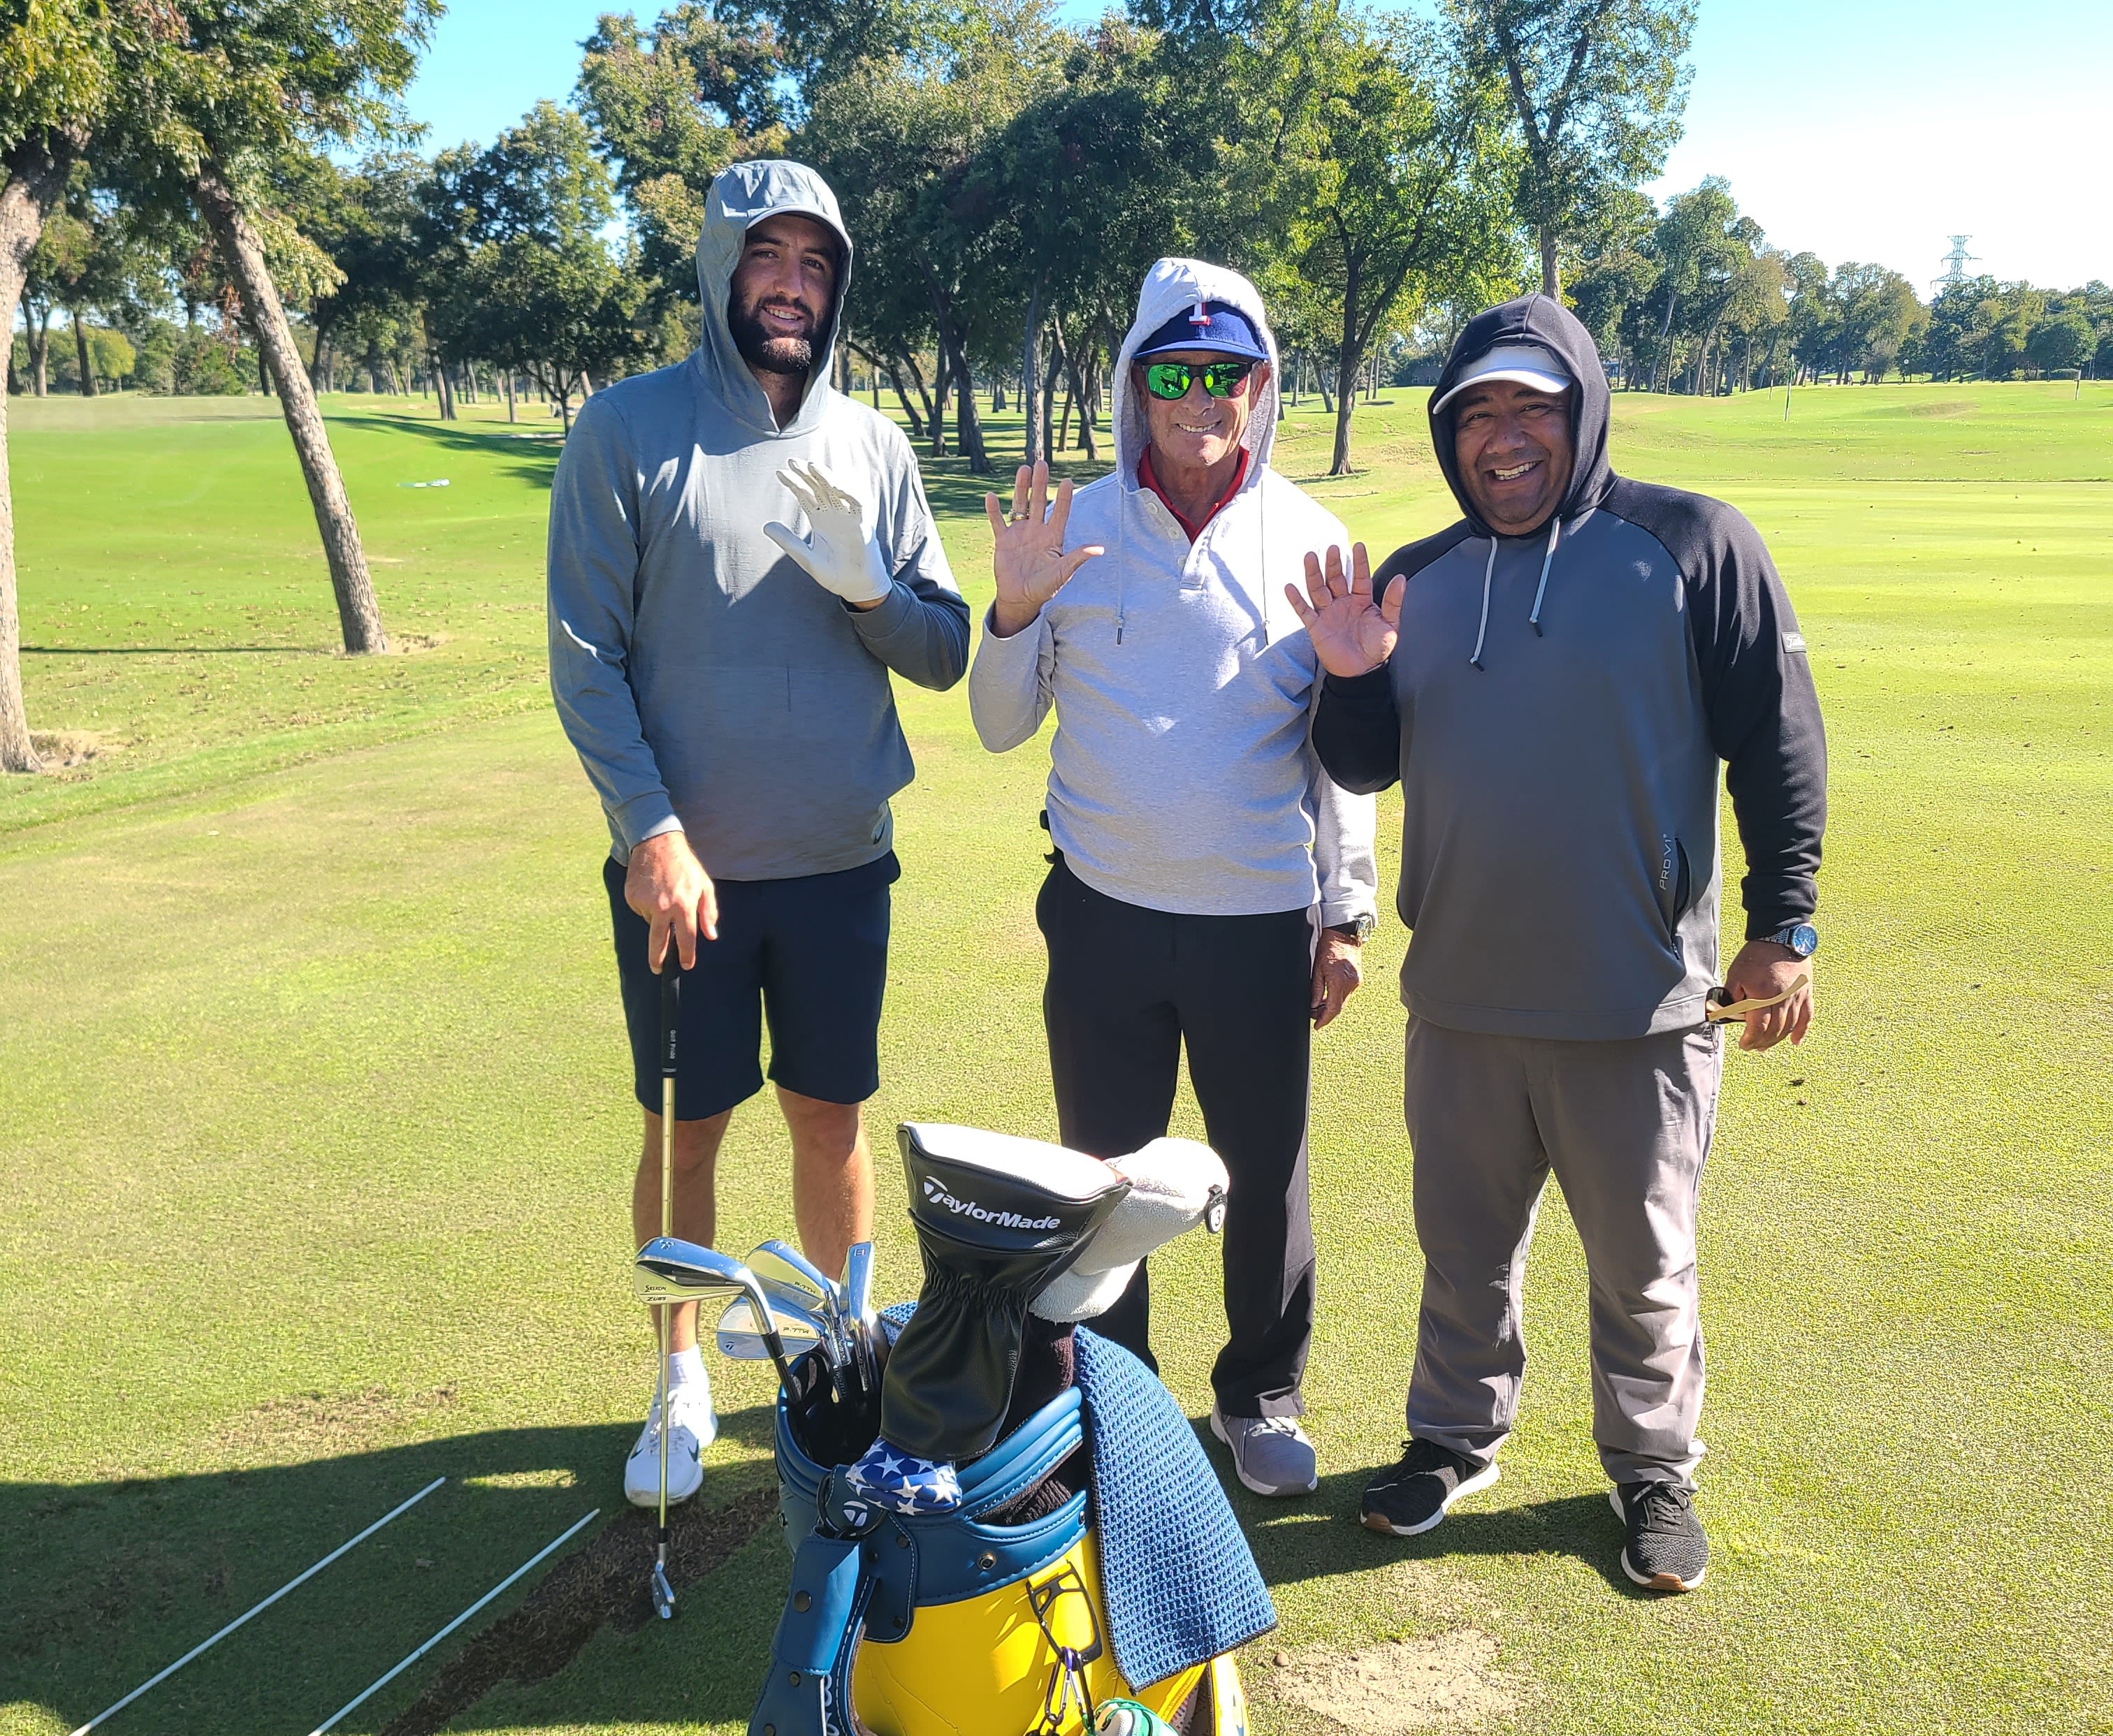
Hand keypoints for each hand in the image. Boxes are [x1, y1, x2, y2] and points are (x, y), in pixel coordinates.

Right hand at [625, 831, 718, 971]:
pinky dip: (646, 906)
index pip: (686, 938)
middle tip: (658, 969)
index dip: (687, 955)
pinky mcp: (632, 897)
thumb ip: (709, 912)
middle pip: (659, 942)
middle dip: (658, 959)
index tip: (686, 965)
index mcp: (684, 905)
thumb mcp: (704, 886)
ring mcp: (645, 903)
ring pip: (650, 922)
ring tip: (663, 895)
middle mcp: (663, 907)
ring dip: (656, 917)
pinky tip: (652, 890)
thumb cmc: (685, 865)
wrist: (657, 843)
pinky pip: (640, 910)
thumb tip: (711, 935)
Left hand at [763, 459, 891, 608]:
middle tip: (792, 461)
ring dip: (827, 477)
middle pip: (819, 487)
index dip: (793, 483)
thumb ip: (788, 542)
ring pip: (838, 490)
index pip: (805, 494)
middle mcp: (834, 514)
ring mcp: (848, 517)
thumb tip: (766, 525)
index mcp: (820, 519)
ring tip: (813, 466)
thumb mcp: (806, 558)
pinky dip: (849, 493)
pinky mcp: (863, 525)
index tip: (779, 473)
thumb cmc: (834, 574)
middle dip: (807, 474)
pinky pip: (858, 504)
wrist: (856, 589)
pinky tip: (835, 485)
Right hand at [986, 461, 1102, 637]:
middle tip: (1042, 464)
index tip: (1068, 481)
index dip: (1064, 498)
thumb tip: (1099, 549)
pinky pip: (998, 522)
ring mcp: (1019, 533)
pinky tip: (991, 496)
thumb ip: (1077, 557)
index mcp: (1053, 537)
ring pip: (1020, 505)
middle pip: (1039, 501)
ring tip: (1023, 469)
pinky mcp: (1003, 540)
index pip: (1061, 512)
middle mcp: (1037, 530)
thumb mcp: (1063, 572)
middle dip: (1040, 483)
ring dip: (1021, 488)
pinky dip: (993, 510)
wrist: (1021, 598)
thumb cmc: (1045, 587)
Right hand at [1285, 543, 1404, 677]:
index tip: (1358, 545)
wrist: (1362, 672)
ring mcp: (1328, 614)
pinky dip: (1296, 600)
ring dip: (1314, 574)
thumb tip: (1400, 578)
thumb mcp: (1390, 624)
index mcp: (1361, 601)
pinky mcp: (1316, 627)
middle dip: (1333, 564)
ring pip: (1318, 590)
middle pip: (1335, 579)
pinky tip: (1289, 587)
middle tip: (1332, 548)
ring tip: (1310, 556)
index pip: (1360, 577)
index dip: (1359, 562)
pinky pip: (1304, 611)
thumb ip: (1393, 601)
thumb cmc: (1377, 648)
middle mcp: (1343, 604)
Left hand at [1311, 930, 1363, 1028]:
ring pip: (1343, 1001)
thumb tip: (1313, 1005)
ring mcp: (1356, 981)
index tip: (1317, 1025)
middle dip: (1326, 1014)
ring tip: (1318, 1006)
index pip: (1333, 1009)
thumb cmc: (1328, 946)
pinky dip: (1337, 997)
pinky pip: (1347, 993)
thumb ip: (1316, 989)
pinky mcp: (1358, 978)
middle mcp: (1351, 983)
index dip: (1324, 1020)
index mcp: (1339, 981)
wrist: (1343, 933)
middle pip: (1339, 1007)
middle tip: (1314, 1015)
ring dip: (1332, 1006)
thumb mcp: (1317, 968)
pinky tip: (1328, 996)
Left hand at [1721, 939, 1812, 1051]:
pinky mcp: (1806, 992)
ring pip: (1790, 1026)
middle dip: (1762, 1042)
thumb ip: (1731, 996)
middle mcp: (1783, 999)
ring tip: (1766, 1045)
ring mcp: (1797, 997)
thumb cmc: (1755, 955)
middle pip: (1775, 1030)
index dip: (1750, 1039)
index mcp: (1763, 995)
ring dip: (1777, 1039)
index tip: (1743, 1044)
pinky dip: (1802, 1031)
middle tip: (1753, 1046)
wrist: (1780, 936)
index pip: (1758, 1026)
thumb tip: (1726, 1014)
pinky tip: (1795, 1042)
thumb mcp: (1736, 974)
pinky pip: (1807, 1016)